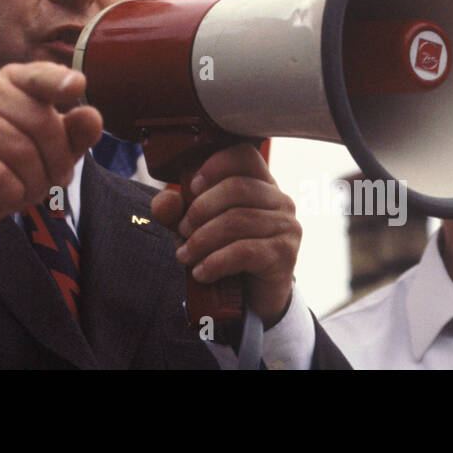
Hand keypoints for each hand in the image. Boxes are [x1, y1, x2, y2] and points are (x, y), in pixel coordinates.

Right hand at [0, 62, 102, 282]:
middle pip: (42, 123)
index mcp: (16, 80)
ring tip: (31, 190)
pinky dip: (13, 194)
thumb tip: (92, 116)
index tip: (78, 86)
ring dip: (36, 183)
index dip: (59, 82)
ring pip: (20, 152)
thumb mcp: (55, 151)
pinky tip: (10, 195)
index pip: (41, 76)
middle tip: (56, 182)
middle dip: (58, 162)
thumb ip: (76, 134)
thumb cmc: (15, 167)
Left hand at [150, 142, 300, 327]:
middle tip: (182, 231)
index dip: (216, 164)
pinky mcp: (284, 254)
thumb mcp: (194, 227)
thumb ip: (175, 211)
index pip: (245, 155)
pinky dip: (216, 262)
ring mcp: (286, 226)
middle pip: (237, 188)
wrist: (253, 297)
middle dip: (200, 210)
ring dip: (202, 240)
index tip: (191, 187)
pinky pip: (245, 251)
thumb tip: (166, 200)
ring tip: (185, 256)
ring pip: (238, 220)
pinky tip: (201, 272)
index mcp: (260, 182)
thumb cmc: (225, 251)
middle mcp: (279, 199)